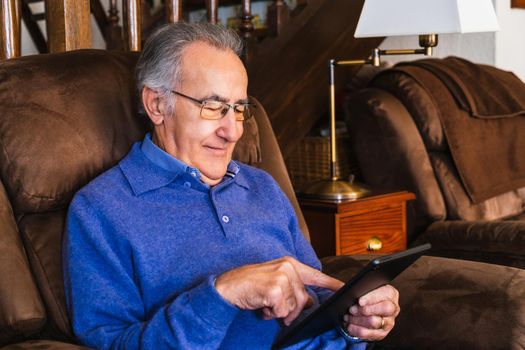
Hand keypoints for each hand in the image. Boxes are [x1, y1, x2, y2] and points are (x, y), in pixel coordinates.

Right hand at [215, 256, 342, 325]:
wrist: (227, 286)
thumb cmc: (249, 285)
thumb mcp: (274, 282)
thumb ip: (293, 288)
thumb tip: (309, 302)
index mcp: (289, 264)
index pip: (315, 275)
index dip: (331, 284)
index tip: (344, 289)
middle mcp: (288, 267)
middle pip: (304, 299)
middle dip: (292, 310)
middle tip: (275, 308)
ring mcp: (282, 277)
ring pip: (294, 307)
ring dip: (280, 312)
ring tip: (266, 304)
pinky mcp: (275, 289)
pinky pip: (282, 311)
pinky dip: (272, 314)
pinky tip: (262, 306)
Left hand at [344, 285, 399, 340]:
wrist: (365, 310)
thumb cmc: (365, 297)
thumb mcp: (364, 289)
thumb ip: (361, 288)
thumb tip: (352, 291)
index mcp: (390, 293)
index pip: (386, 293)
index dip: (372, 297)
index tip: (360, 301)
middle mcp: (393, 308)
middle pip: (385, 308)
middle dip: (366, 309)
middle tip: (352, 309)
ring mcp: (389, 322)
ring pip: (375, 322)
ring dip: (358, 320)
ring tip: (348, 316)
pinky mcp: (382, 333)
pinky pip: (370, 334)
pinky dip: (357, 330)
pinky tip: (350, 326)